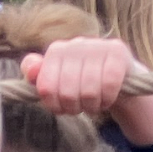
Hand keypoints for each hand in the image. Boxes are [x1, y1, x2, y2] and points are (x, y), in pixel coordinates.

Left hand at [22, 34, 152, 145]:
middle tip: (81, 107)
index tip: (62, 108)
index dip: (54, 106)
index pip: (45, 87)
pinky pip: (108, 85)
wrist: (120, 80)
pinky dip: (108, 98)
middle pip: (66, 92)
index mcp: (56, 51)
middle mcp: (75, 43)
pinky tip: (108, 97)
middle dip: (74, 107)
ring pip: (88, 90)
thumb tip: (31, 69)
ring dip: (92, 105)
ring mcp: (97, 45)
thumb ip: (38, 78)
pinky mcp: (118, 51)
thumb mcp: (59, 84)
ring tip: (95, 102)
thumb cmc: (84, 84)